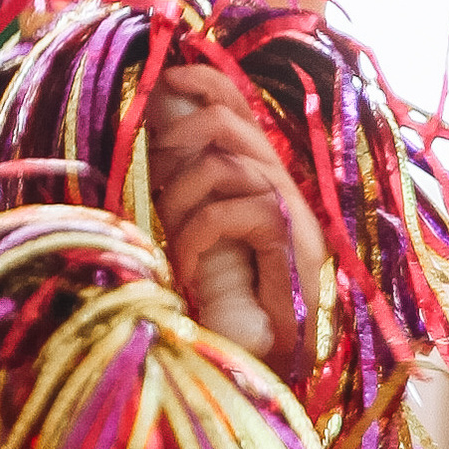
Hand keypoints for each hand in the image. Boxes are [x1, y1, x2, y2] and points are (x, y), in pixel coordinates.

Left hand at [147, 69, 327, 375]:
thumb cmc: (209, 310)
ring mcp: (297, 220)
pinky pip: (244, 210)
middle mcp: (286, 192)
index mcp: (261, 181)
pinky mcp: (297, 249)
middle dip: (183, 140)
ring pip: (234, 167)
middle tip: (154, 173)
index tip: (166, 79)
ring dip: (186, 197)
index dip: (207, 84)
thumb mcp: (183, 233)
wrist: (247, 369)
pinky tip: (186, 262)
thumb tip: (150, 131)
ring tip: (171, 236)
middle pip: (235, 128)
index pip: (241, 107)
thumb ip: (181, 187)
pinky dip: (202, 232)